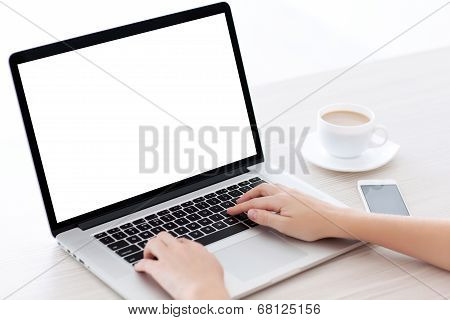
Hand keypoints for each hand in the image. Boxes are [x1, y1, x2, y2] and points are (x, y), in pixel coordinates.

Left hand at [135, 232, 228, 299]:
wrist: (205, 291)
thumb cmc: (212, 284)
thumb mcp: (215, 267)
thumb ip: (207, 261)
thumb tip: (206, 262)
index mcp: (195, 248)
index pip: (181, 240)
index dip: (174, 246)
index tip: (173, 252)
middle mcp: (181, 249)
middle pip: (164, 236)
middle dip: (160, 243)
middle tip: (158, 252)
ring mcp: (169, 257)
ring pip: (152, 243)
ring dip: (148, 250)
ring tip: (148, 257)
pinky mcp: (158, 269)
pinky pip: (144, 263)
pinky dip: (140, 265)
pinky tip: (139, 268)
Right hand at [227, 183, 352, 240]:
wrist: (334, 220)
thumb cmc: (313, 224)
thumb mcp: (286, 226)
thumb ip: (266, 218)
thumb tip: (251, 212)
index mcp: (279, 200)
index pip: (254, 203)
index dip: (240, 207)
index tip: (230, 210)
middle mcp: (284, 193)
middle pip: (260, 190)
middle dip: (246, 196)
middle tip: (237, 203)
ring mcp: (292, 192)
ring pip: (269, 187)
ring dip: (256, 191)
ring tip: (250, 198)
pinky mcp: (298, 194)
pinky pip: (277, 188)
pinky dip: (267, 191)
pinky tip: (270, 196)